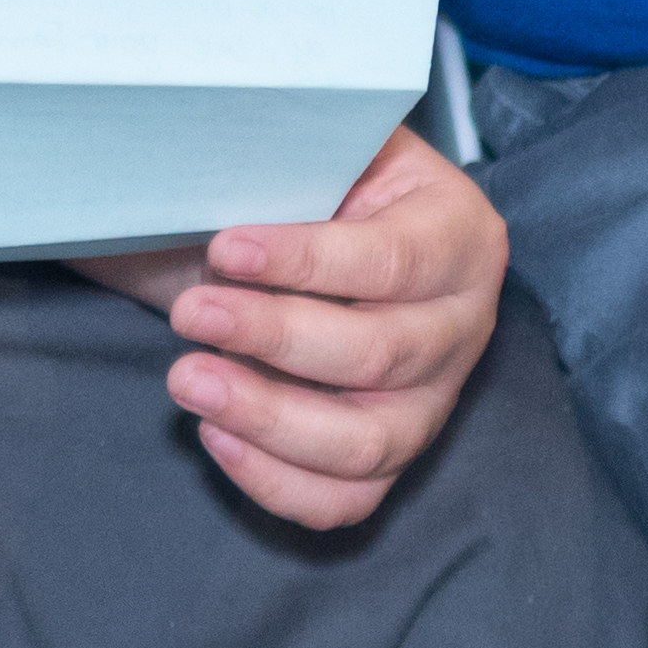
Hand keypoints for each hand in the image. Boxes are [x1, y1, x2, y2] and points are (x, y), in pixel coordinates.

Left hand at [86, 127, 506, 527]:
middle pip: (379, 355)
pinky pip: (346, 499)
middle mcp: (461, 325)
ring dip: (268, 418)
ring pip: (366, 443)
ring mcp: (433, 400)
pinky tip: (215, 435)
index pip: (393, 260)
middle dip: (274, 339)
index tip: (224, 248)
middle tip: (189, 313)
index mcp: (457, 233)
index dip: (307, 261)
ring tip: (187, 381)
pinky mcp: (393, 453)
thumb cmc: (311, 182)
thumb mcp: (314, 147)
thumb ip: (289, 155)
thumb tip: (216, 154)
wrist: (309, 229)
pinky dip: (278, 481)